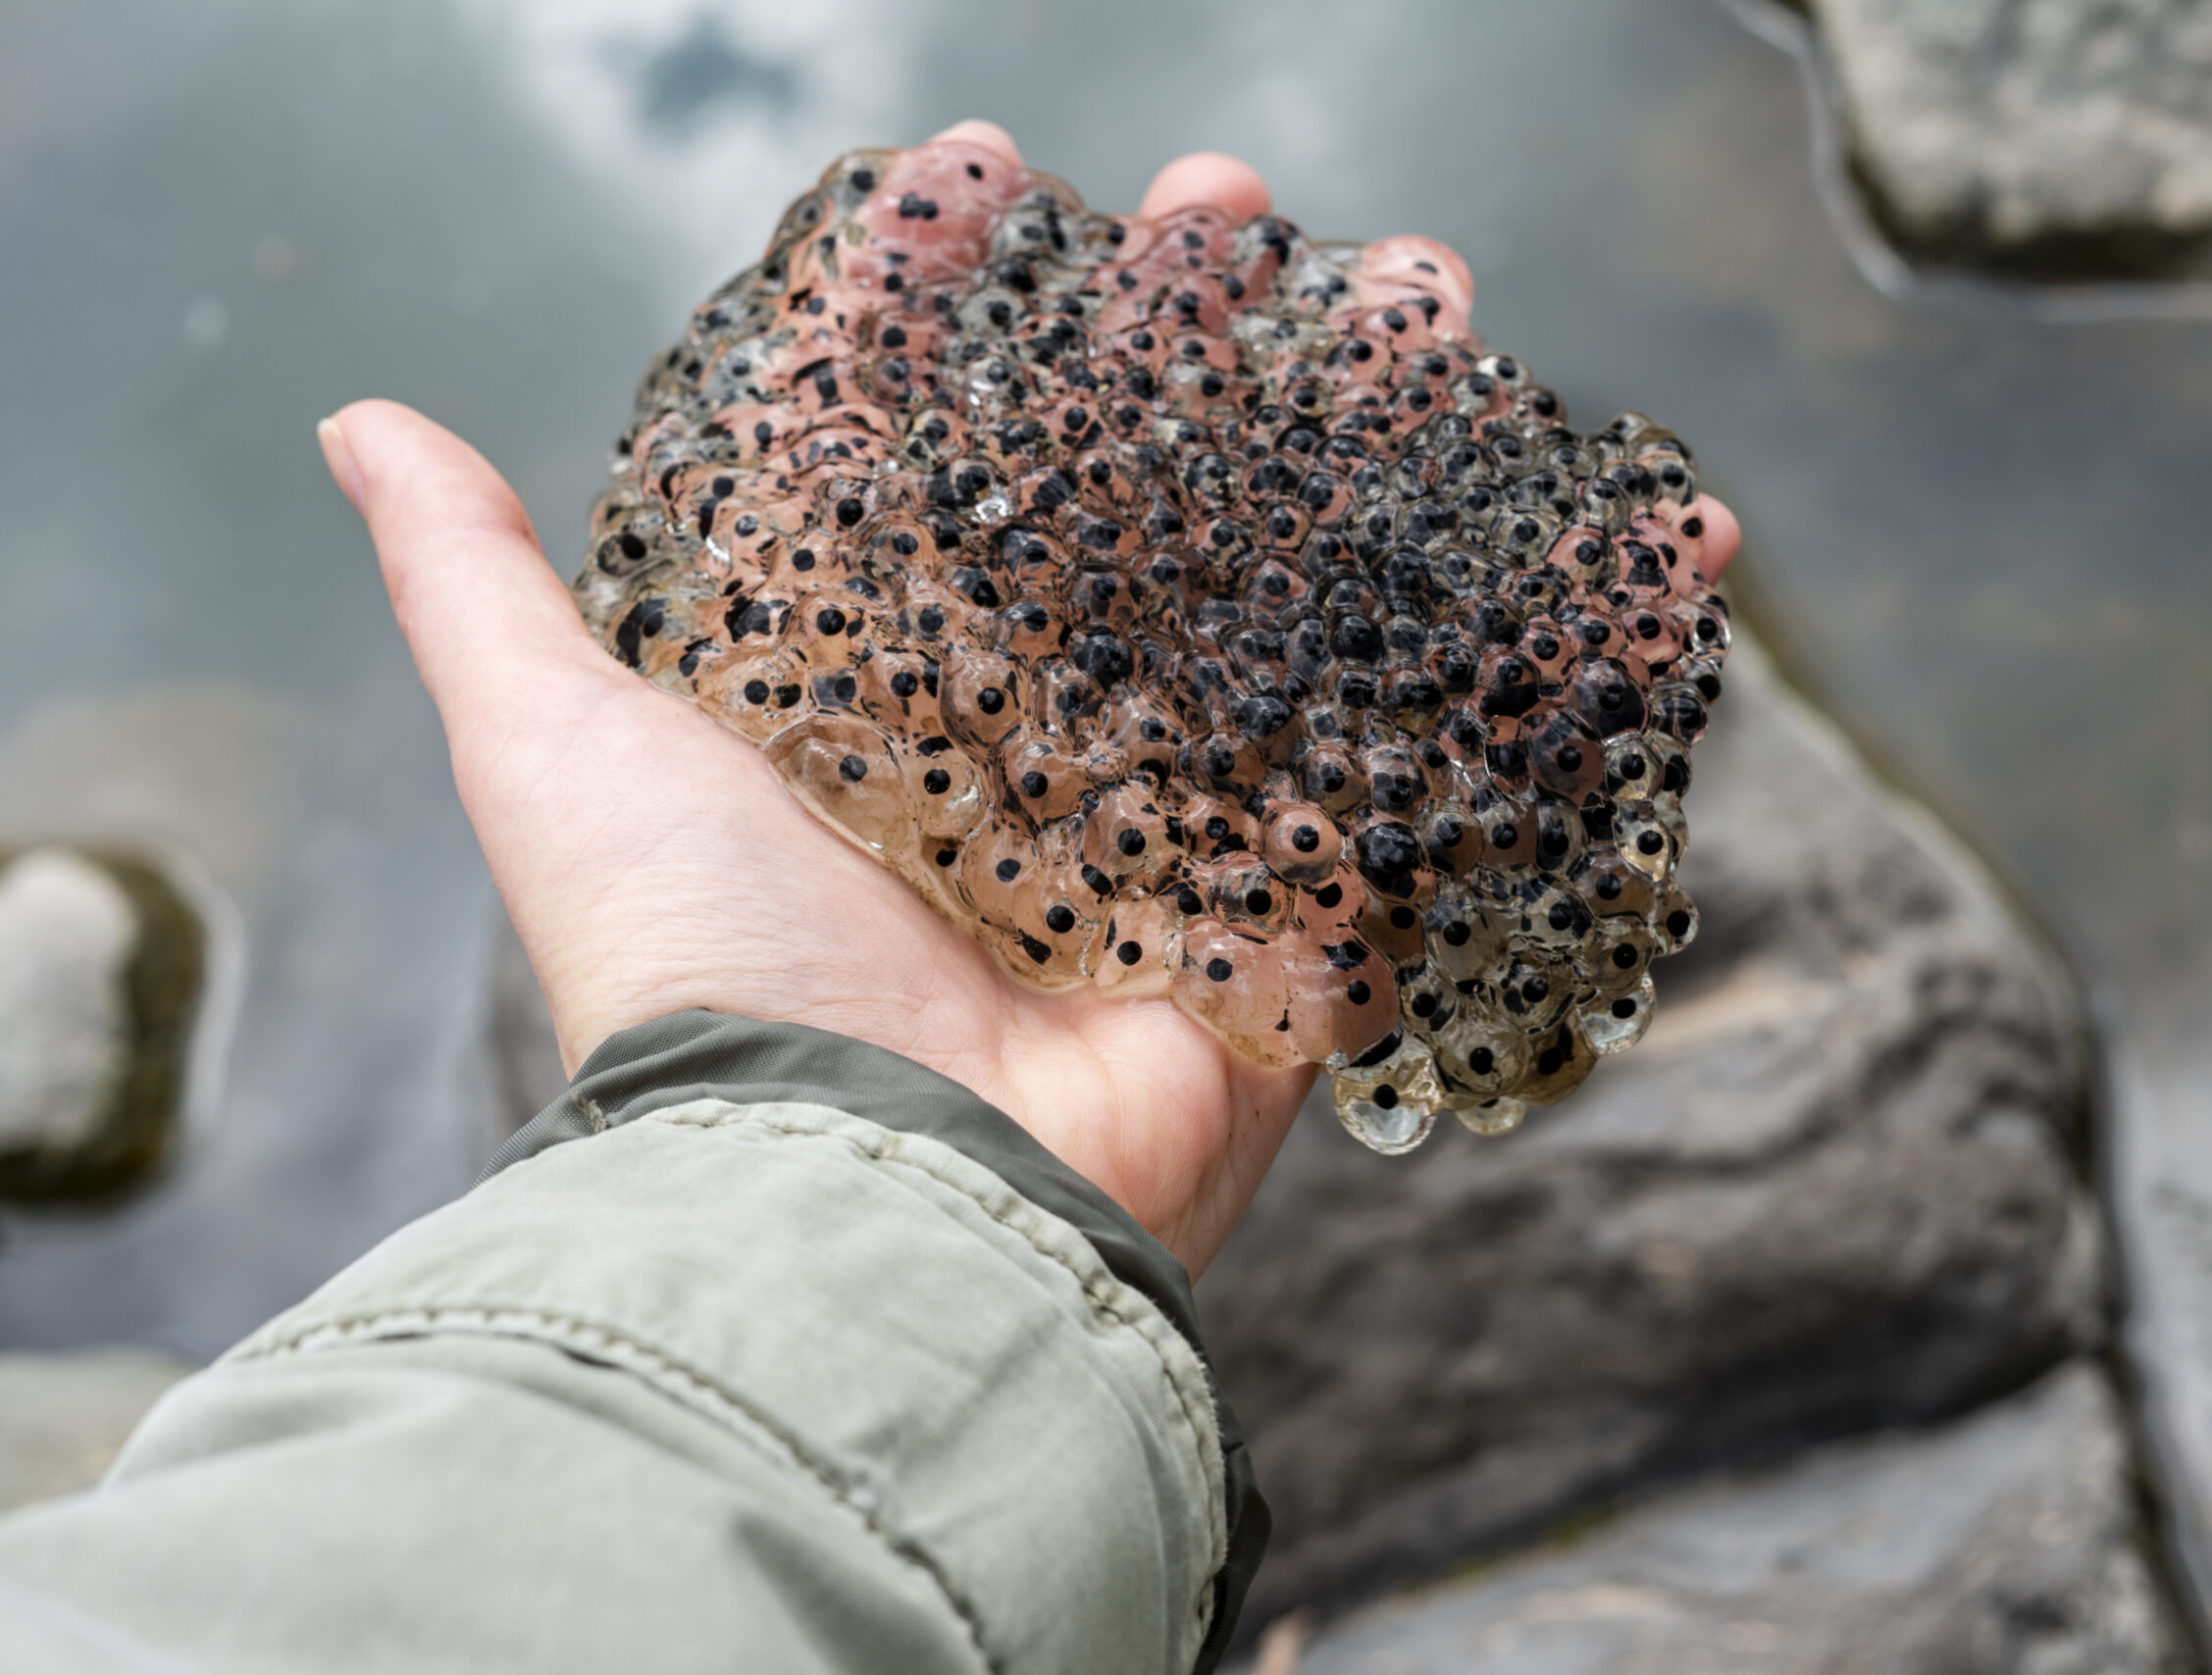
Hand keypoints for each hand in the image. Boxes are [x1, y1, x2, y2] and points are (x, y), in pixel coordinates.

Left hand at [318, 121, 1741, 1277]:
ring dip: (1390, 439)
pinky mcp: (1317, 908)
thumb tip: (360, 420)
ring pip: (1307, 582)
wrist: (869, 1203)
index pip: (928, 436)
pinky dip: (1581, 651)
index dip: (947, 298)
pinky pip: (1466, 752)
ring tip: (1440, 302)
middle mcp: (1038, 728)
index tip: (987, 172)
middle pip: (1143, 482)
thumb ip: (484, 586)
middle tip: (1249, 202)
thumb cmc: (704, 975)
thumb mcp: (562, 751)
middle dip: (1202, 332)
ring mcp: (1191, 812)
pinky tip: (1667, 532)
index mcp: (881, 673)